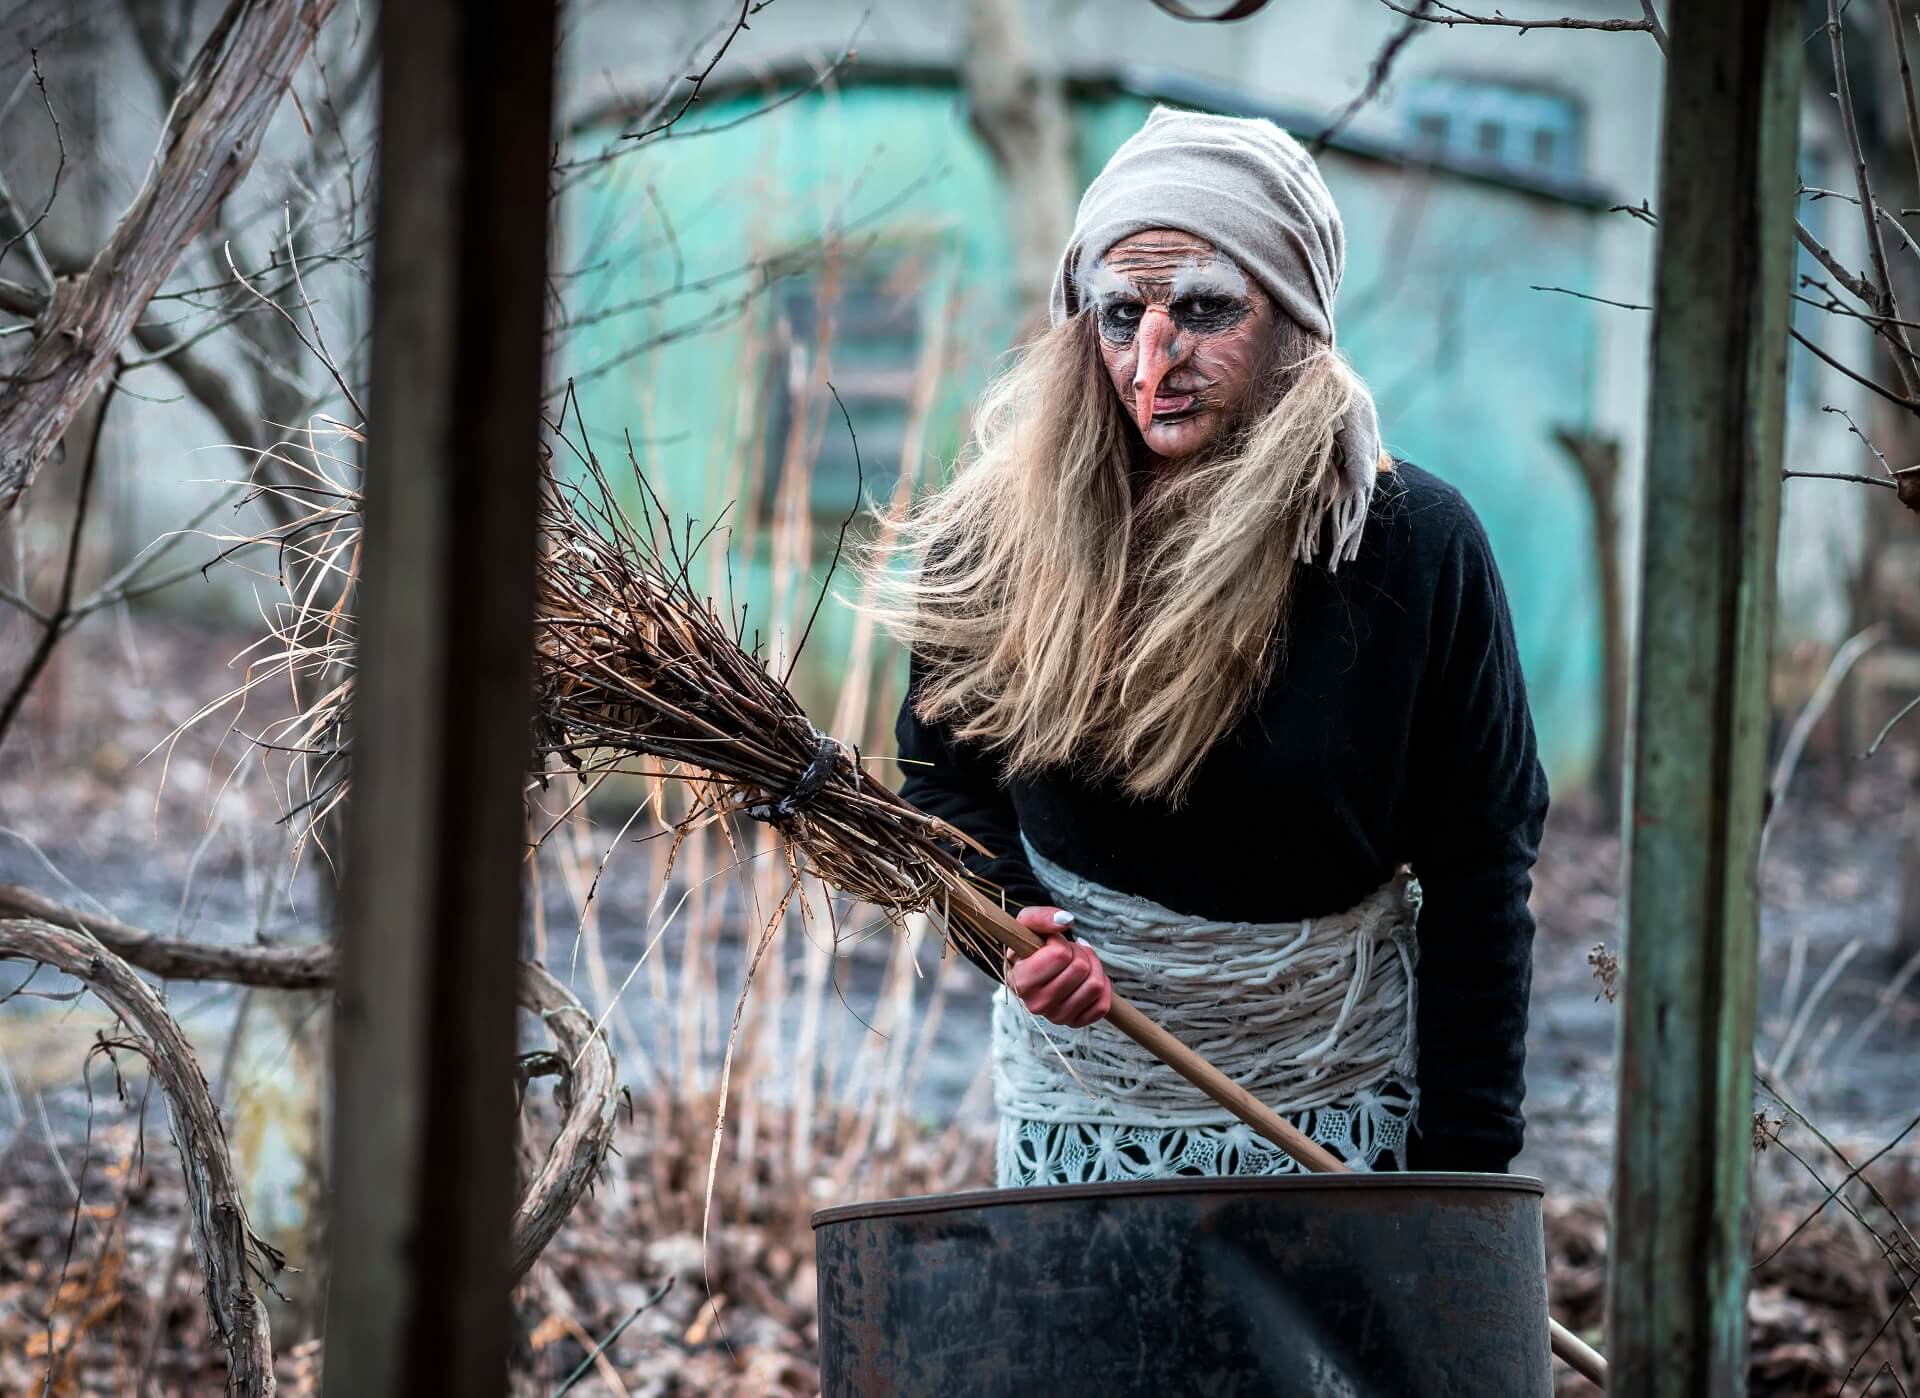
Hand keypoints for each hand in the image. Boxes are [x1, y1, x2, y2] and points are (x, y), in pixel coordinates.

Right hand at [1008, 906, 1112, 1028]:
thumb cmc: (1028, 945)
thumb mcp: (1027, 923)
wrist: (1031, 967)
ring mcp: (1056, 1017)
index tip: (1051, 943)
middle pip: (1081, 968)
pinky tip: (1086, 979)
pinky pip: (1103, 1005)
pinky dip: (1101, 986)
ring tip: (1077, 962)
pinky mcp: (1074, 1023)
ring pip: (1095, 985)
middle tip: (1068, 951)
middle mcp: (1036, 1004)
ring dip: (1091, 966)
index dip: (1061, 943)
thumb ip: (1042, 917)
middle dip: (1078, 952)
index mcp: (1020, 981)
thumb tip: (1066, 920)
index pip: (1060, 956)